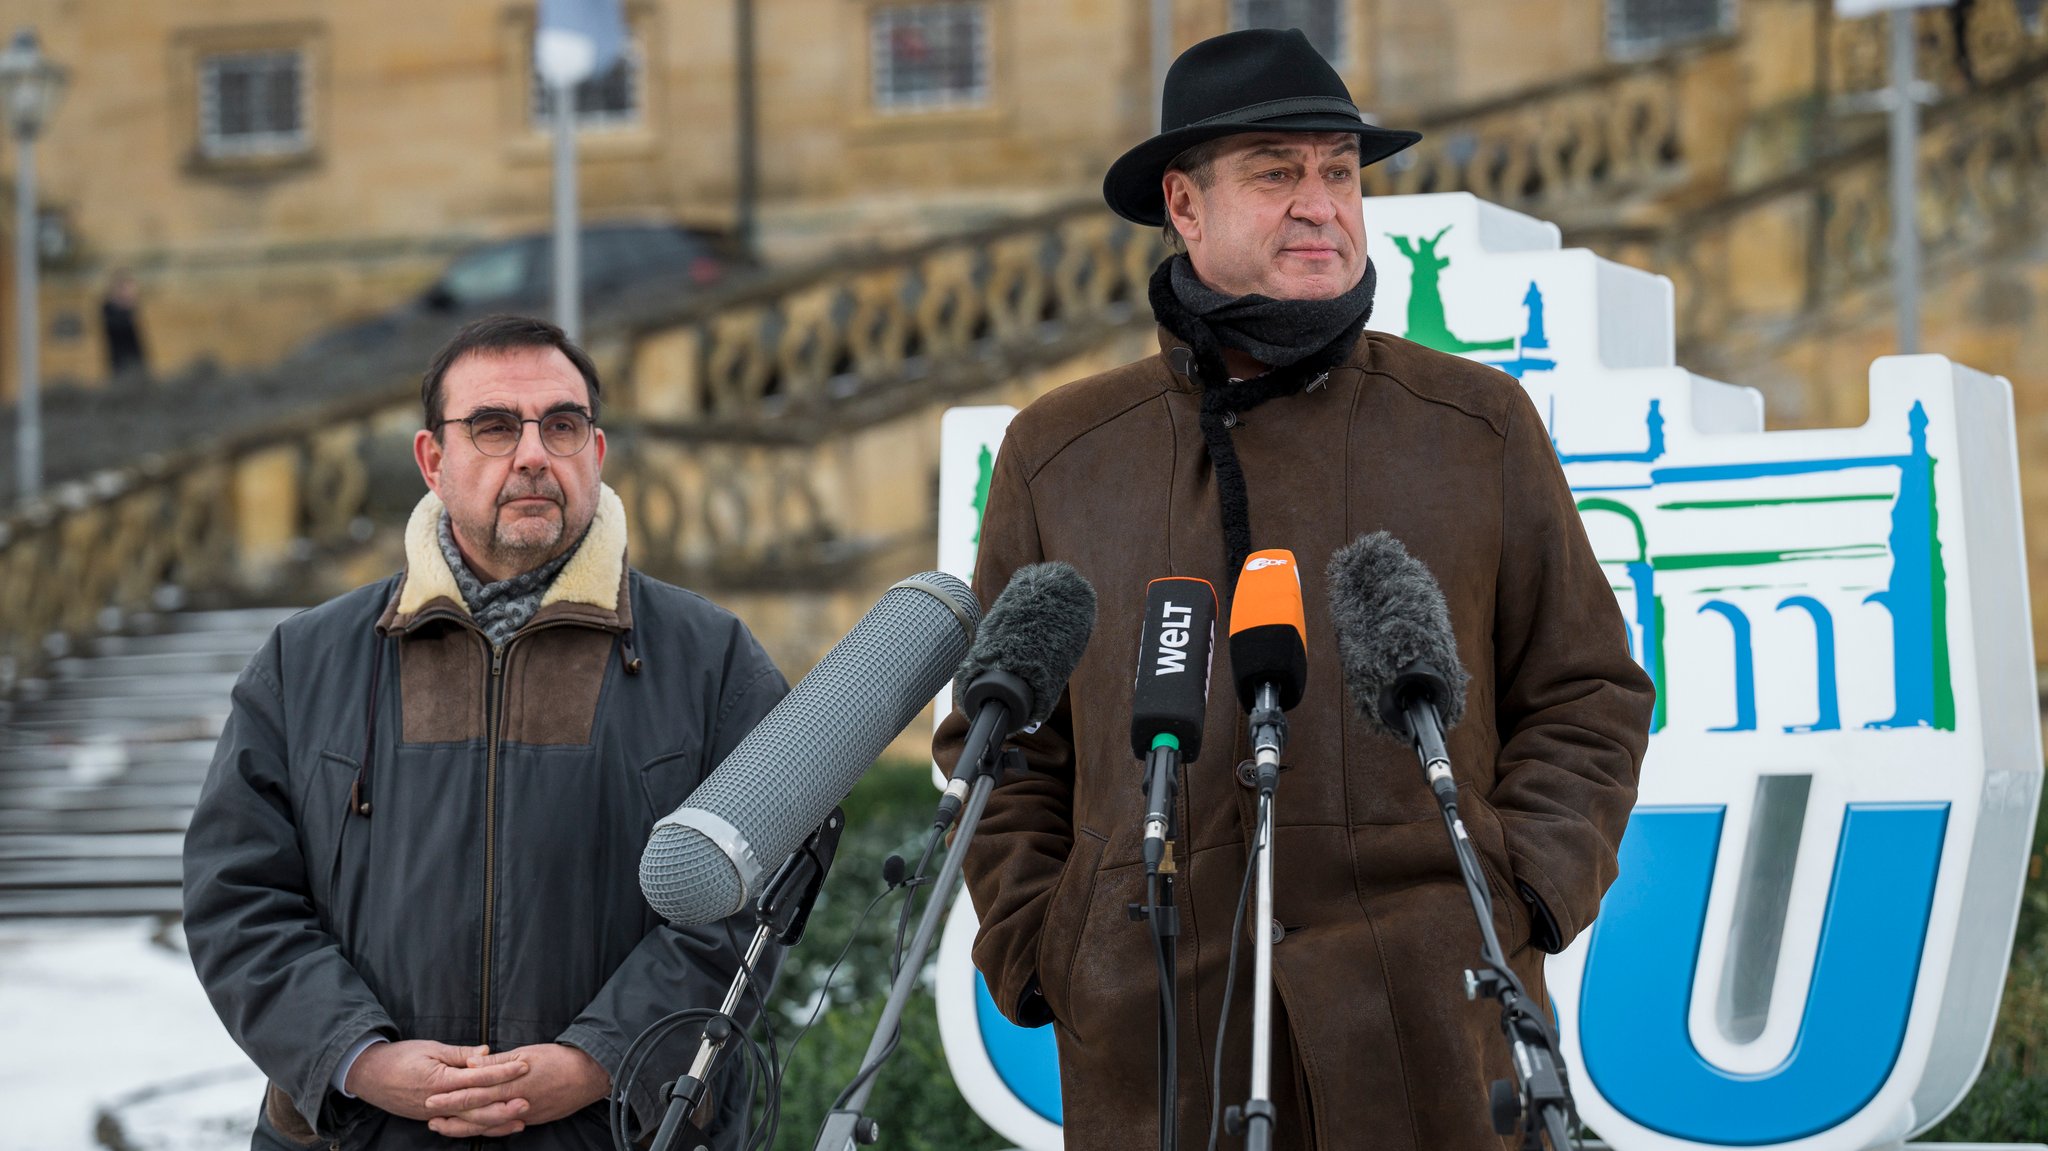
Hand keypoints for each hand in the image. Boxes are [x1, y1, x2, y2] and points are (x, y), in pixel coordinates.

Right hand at [346, 1040, 530, 1133]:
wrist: (369, 1075)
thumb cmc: (400, 1057)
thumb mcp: (431, 1048)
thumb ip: (460, 1053)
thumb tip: (486, 1053)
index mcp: (441, 1080)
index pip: (479, 1077)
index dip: (503, 1072)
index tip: (524, 1065)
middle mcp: (439, 1101)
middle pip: (477, 1107)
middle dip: (504, 1105)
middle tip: (528, 1101)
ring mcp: (434, 1114)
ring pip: (470, 1122)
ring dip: (495, 1123)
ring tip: (519, 1121)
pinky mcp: (431, 1118)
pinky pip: (458, 1126)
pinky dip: (477, 1129)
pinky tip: (493, 1128)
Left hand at [421, 1043, 610, 1136]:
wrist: (588, 1075)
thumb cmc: (558, 1059)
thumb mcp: (526, 1053)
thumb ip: (497, 1061)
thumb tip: (471, 1063)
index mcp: (511, 1084)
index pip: (474, 1092)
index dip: (451, 1097)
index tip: (431, 1098)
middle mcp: (514, 1103)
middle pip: (476, 1114)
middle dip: (451, 1117)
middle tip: (429, 1118)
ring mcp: (523, 1115)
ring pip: (488, 1125)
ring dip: (464, 1127)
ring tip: (444, 1127)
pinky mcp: (531, 1119)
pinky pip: (503, 1128)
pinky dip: (486, 1129)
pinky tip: (475, 1129)